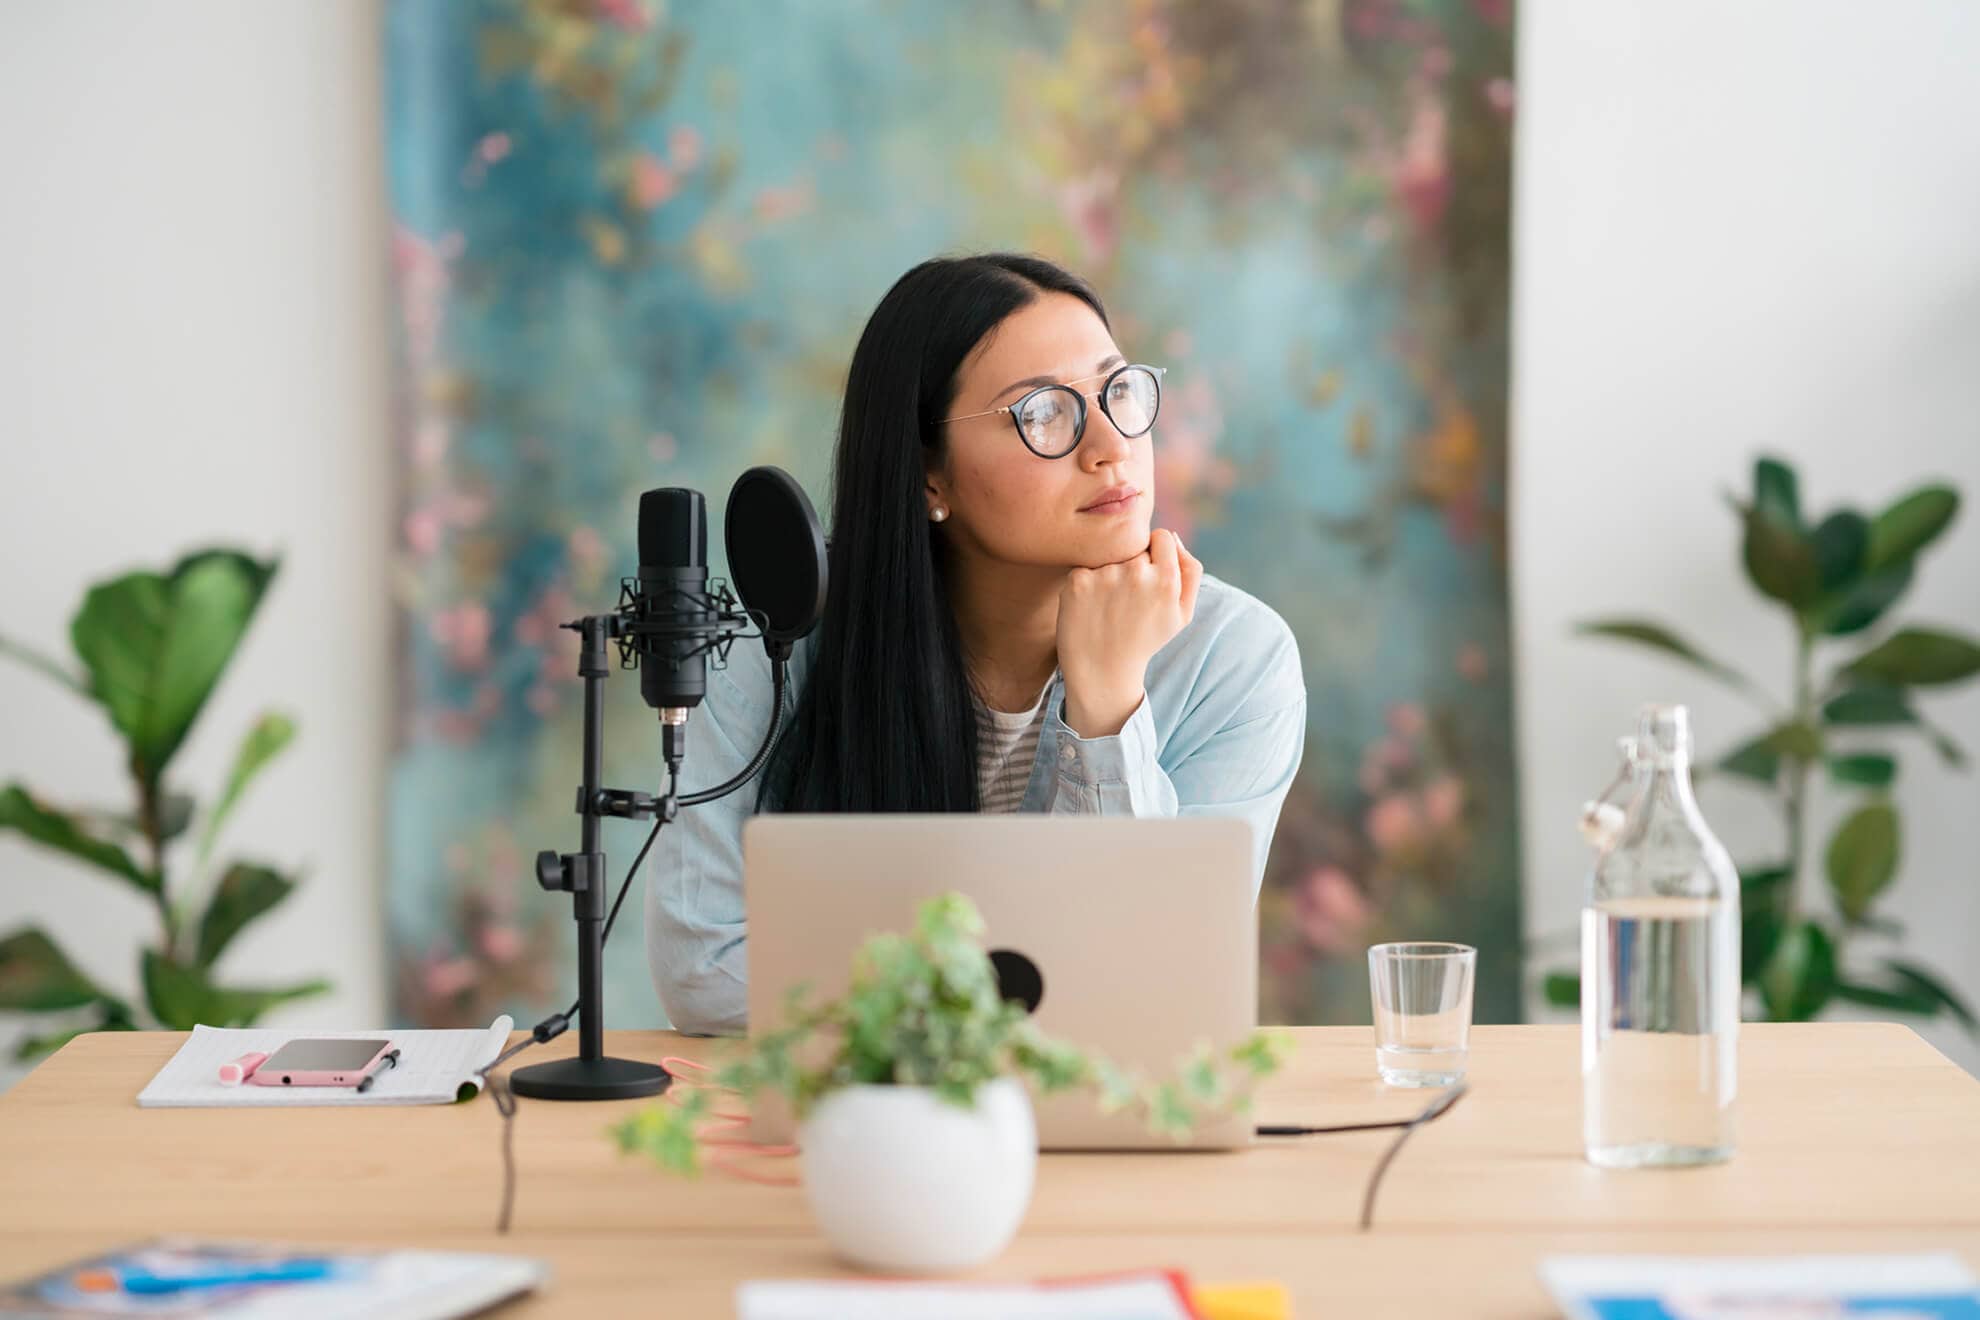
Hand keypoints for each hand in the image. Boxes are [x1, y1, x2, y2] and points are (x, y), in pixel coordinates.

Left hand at [1057, 529, 1202, 737]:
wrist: (1103, 671)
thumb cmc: (1145, 639)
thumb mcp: (1182, 613)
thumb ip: (1190, 571)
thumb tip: (1173, 537)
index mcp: (1167, 579)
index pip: (1162, 536)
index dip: (1156, 552)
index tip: (1148, 574)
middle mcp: (1137, 573)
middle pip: (1134, 544)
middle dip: (1131, 563)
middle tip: (1126, 597)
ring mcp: (1105, 576)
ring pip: (1108, 553)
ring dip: (1107, 571)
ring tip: (1108, 604)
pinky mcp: (1077, 581)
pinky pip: (1084, 566)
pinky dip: (1086, 582)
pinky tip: (1090, 606)